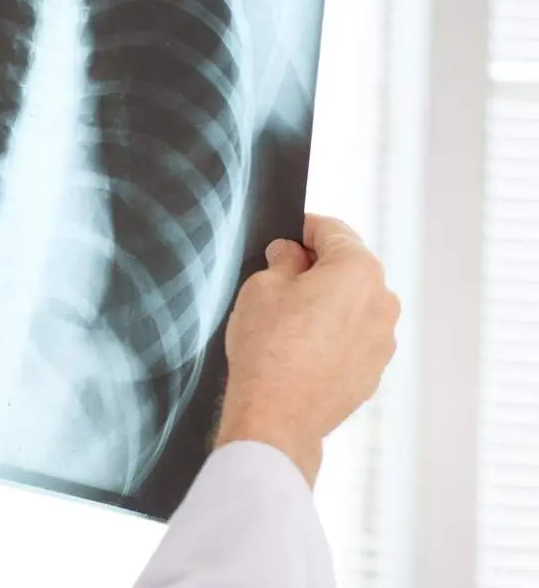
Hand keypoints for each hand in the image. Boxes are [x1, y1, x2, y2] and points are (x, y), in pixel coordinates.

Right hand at [215, 214, 400, 484]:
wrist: (277, 416)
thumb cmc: (268, 348)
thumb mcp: (262, 286)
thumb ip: (282, 260)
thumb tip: (290, 254)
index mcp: (359, 269)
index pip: (332, 230)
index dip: (303, 228)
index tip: (286, 236)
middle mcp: (383, 301)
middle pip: (348, 268)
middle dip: (316, 268)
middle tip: (278, 279)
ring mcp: (383, 339)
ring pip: (352, 305)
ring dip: (327, 304)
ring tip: (287, 321)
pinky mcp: (374, 370)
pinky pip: (353, 338)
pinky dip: (332, 336)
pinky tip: (300, 349)